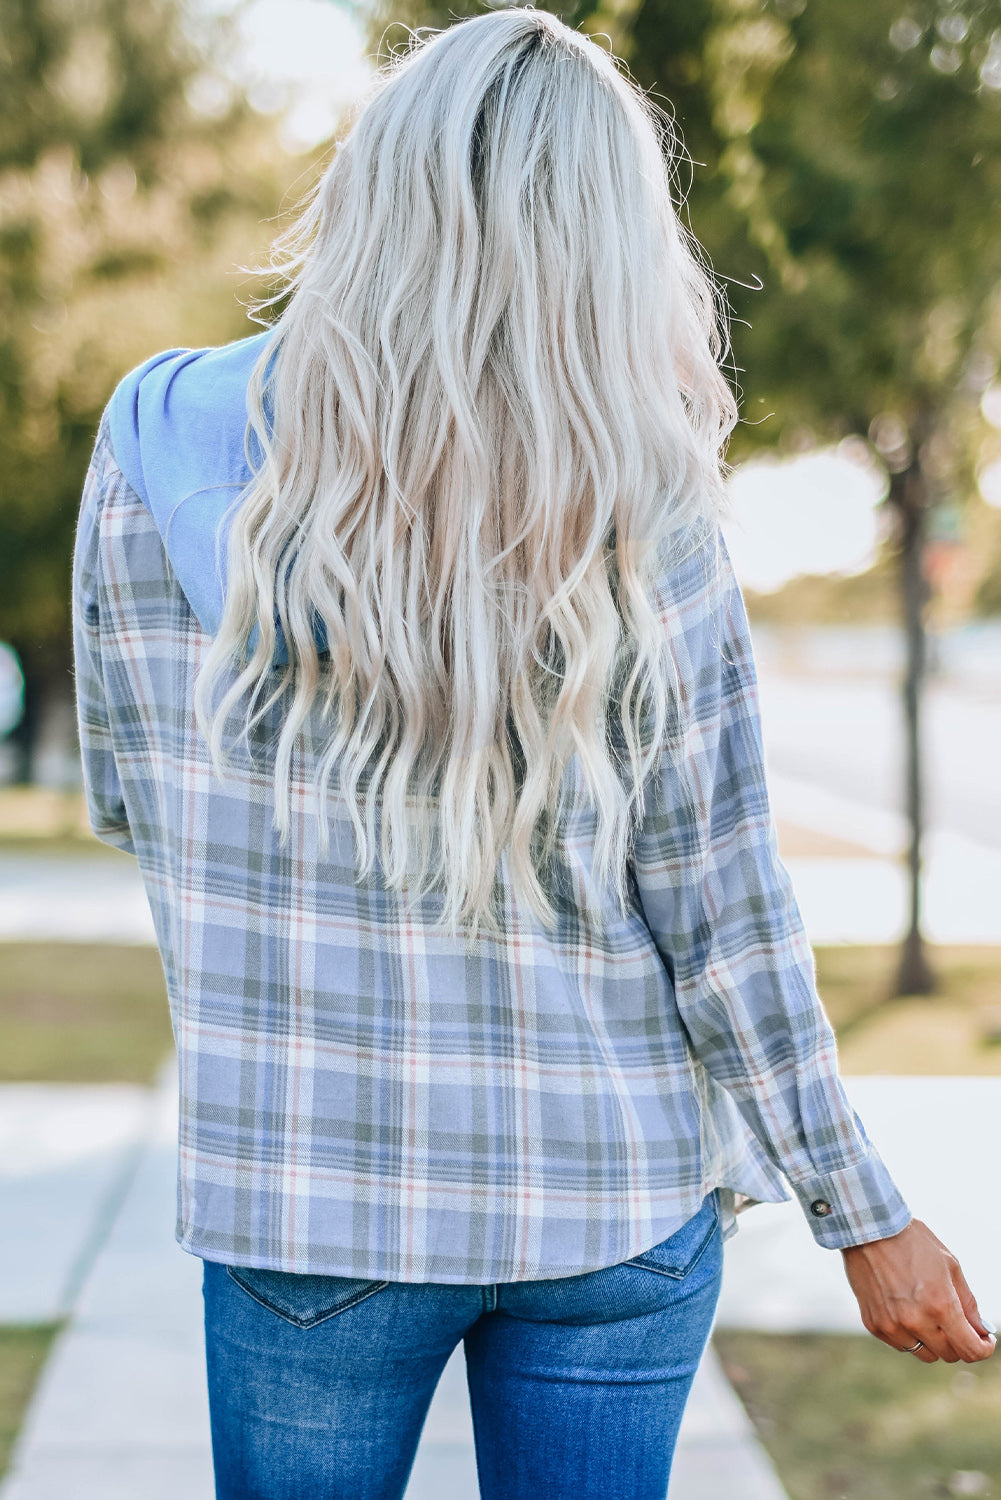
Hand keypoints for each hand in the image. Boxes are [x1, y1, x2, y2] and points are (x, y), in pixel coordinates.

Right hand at [841, 1218, 995, 1362]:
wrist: (869, 1229)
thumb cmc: (913, 1242)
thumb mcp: (949, 1265)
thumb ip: (968, 1303)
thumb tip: (982, 1331)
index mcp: (940, 1305)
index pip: (970, 1349)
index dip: (983, 1348)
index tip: (984, 1341)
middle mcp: (916, 1321)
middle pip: (949, 1354)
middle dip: (958, 1341)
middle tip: (954, 1321)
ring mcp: (892, 1325)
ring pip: (925, 1353)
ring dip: (932, 1340)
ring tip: (926, 1313)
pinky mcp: (874, 1325)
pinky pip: (901, 1344)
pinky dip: (908, 1334)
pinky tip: (905, 1309)